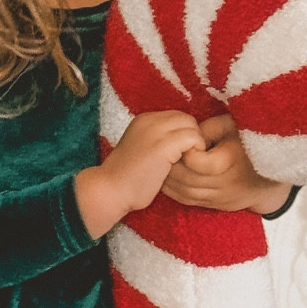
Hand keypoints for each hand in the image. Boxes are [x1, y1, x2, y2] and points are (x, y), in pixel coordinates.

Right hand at [74, 110, 203, 238]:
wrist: (110, 190)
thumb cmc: (127, 179)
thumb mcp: (140, 150)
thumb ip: (157, 141)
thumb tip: (182, 143)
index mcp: (143, 120)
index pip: (176, 117)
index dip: (183, 134)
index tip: (180, 154)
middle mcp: (150, 120)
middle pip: (186, 118)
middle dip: (192, 137)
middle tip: (187, 159)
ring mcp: (156, 131)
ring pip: (192, 126)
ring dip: (196, 145)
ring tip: (186, 163)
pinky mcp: (164, 145)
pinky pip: (194, 139)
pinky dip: (196, 152)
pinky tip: (186, 166)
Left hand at [162, 114, 293, 215]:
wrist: (275, 174)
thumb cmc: (253, 142)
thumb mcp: (234, 126)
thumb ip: (209, 128)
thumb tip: (186, 135)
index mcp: (232, 162)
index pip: (199, 163)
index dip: (187, 151)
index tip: (186, 141)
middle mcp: (227, 184)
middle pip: (188, 180)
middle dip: (171, 166)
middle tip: (164, 152)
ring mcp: (223, 198)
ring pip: (186, 194)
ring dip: (170, 181)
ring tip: (162, 165)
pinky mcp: (219, 206)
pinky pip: (189, 201)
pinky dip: (174, 191)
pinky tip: (167, 179)